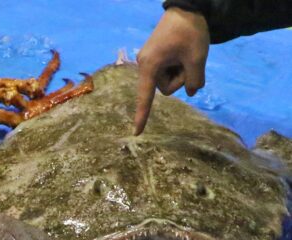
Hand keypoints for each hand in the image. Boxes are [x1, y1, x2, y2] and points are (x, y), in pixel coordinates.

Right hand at [134, 7, 209, 134]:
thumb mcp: (197, 58)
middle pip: (165, 88)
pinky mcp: (155, 56)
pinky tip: (183, 52)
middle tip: (190, 60)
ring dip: (180, 72)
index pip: (146, 96)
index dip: (142, 115)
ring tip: (186, 54)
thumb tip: (193, 91)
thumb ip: (195, 80)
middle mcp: (145, 65)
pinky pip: (167, 71)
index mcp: (150, 66)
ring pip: (167, 80)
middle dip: (180, 79)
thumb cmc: (189, 32)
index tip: (137, 133)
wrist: (186, 8)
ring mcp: (149, 60)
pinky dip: (178, 67)